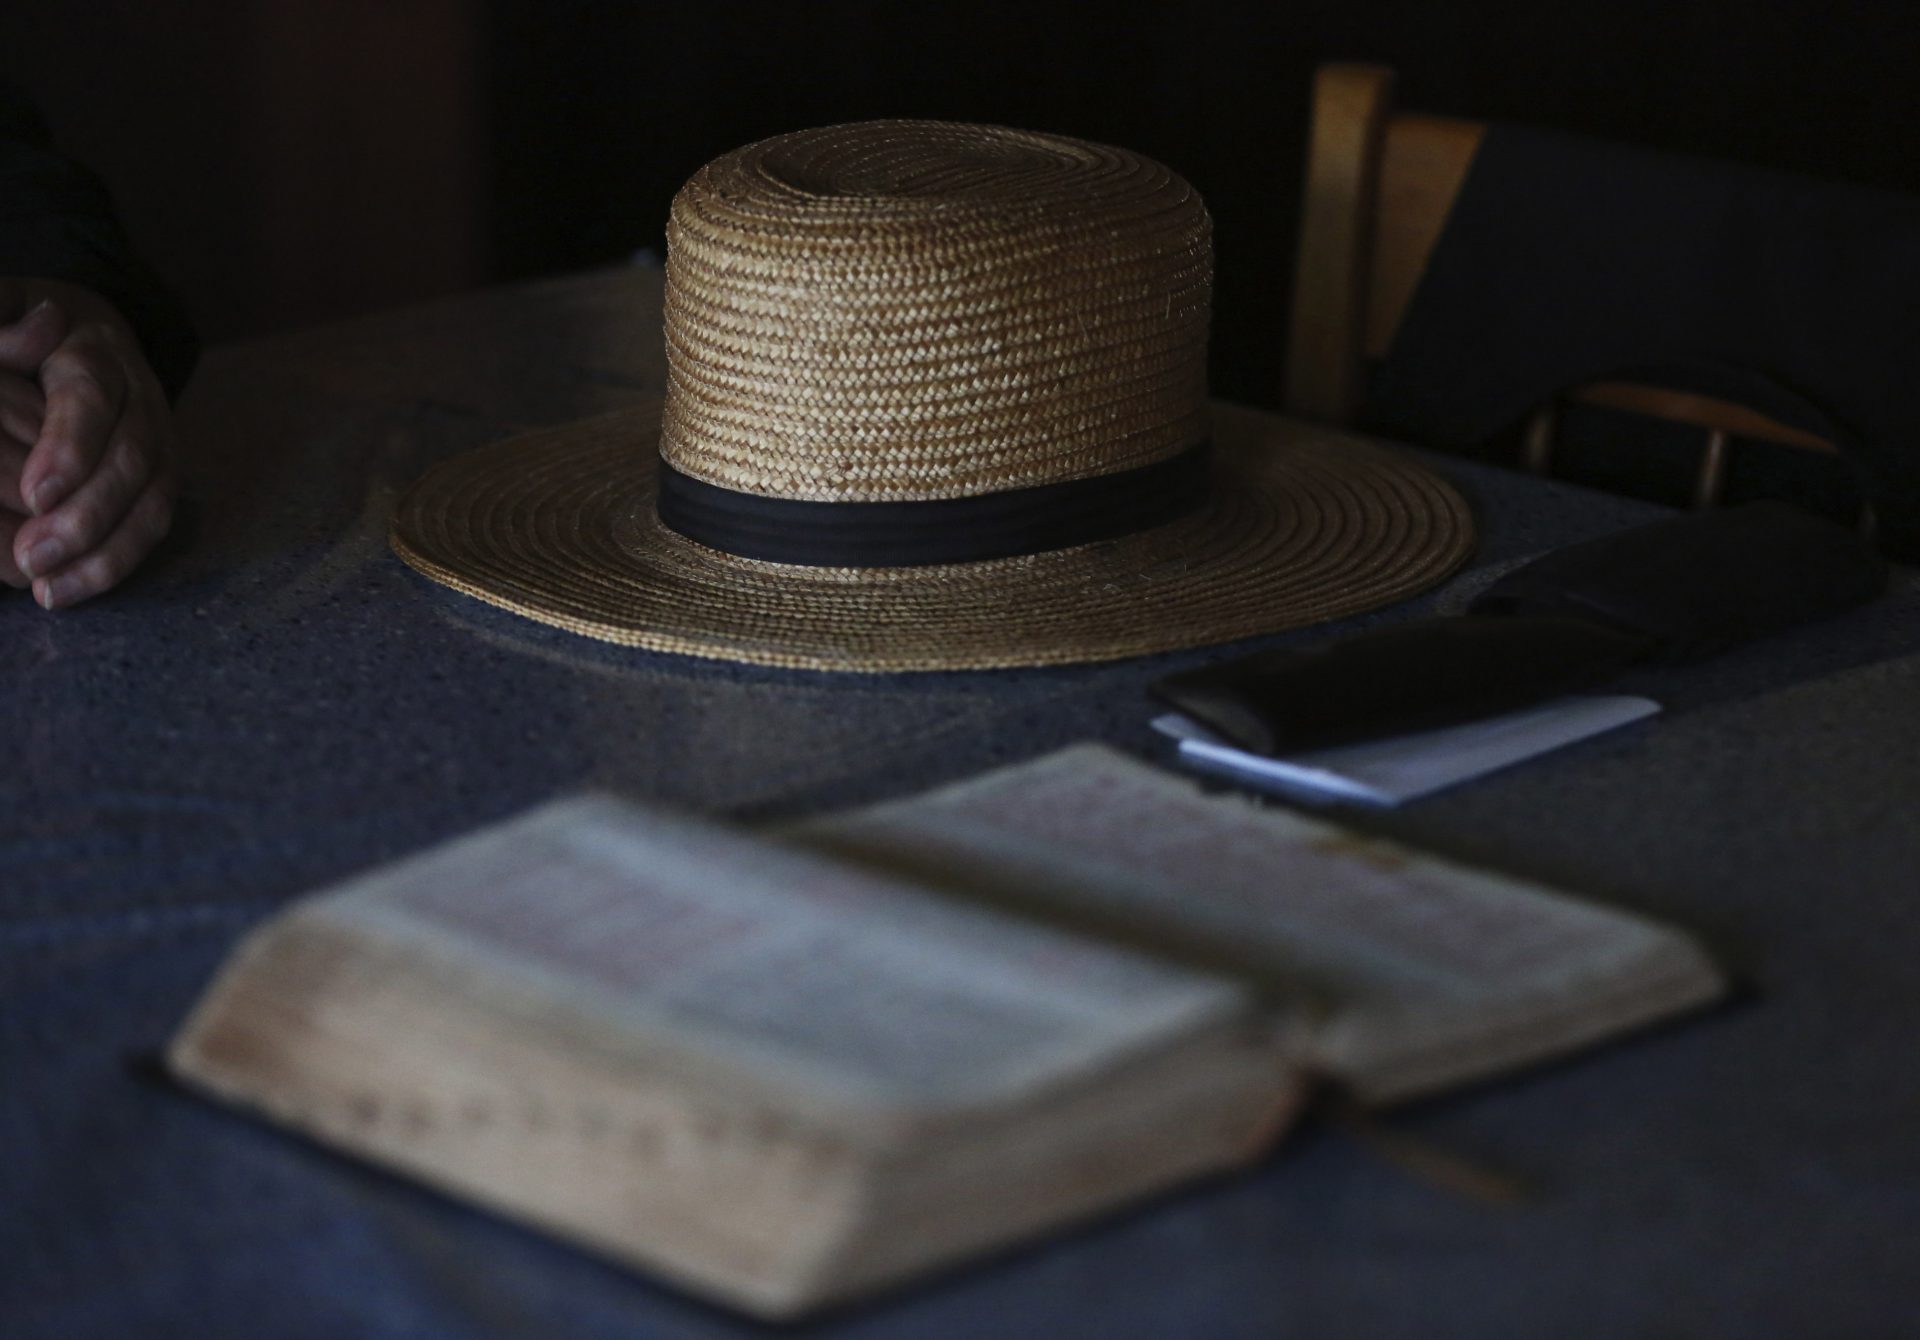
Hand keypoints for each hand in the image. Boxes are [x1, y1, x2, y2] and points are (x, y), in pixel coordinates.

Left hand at [0, 279, 176, 607]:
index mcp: (96, 352)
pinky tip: (66, 590)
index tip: (35, 494)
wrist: (88, 338)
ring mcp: (161, 442)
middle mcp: (141, 399)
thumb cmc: (25, 328)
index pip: (92, 400)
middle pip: (132, 459)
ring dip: (104, 552)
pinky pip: (153, 526)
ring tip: (48, 589)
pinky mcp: (164, 479)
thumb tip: (36, 325)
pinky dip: (115, 564)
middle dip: (86, 515)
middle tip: (31, 556)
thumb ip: (3, 320)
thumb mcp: (7, 309)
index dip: (71, 448)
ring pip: (151, 501)